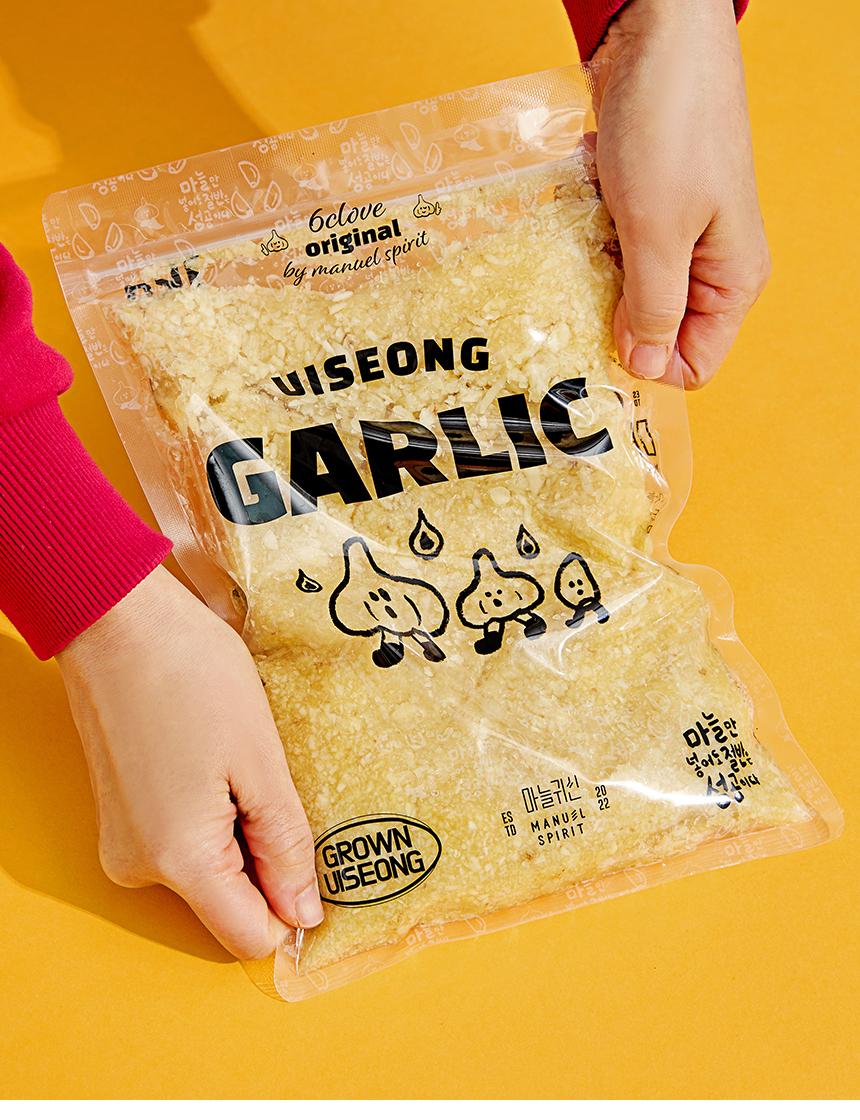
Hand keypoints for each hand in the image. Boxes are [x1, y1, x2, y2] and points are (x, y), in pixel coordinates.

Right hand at [56, 565, 322, 958]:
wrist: (118, 619)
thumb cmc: (193, 675)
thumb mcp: (261, 761)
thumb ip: (285, 845)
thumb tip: (303, 914)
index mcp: (180, 860)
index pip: (249, 935)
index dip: (294, 907)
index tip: (318, 854)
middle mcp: (140, 867)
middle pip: (229, 900)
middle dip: (268, 858)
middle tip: (278, 784)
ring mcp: (124, 841)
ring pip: (207, 867)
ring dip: (239, 829)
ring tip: (245, 762)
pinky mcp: (120, 815)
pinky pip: (181, 839)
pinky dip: (211, 813)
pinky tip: (219, 759)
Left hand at [591, 0, 770, 387]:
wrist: (657, 34)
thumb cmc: (671, 126)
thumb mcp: (659, 232)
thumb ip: (652, 306)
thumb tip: (644, 367)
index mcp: (731, 280)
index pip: (691, 364)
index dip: (646, 366)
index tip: (599, 348)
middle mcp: (706, 265)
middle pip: (652, 330)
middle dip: (610, 319)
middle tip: (572, 298)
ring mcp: (673, 234)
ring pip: (623, 289)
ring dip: (592, 275)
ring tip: (577, 244)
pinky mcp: (642, 207)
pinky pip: (608, 248)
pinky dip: (587, 237)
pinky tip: (579, 210)